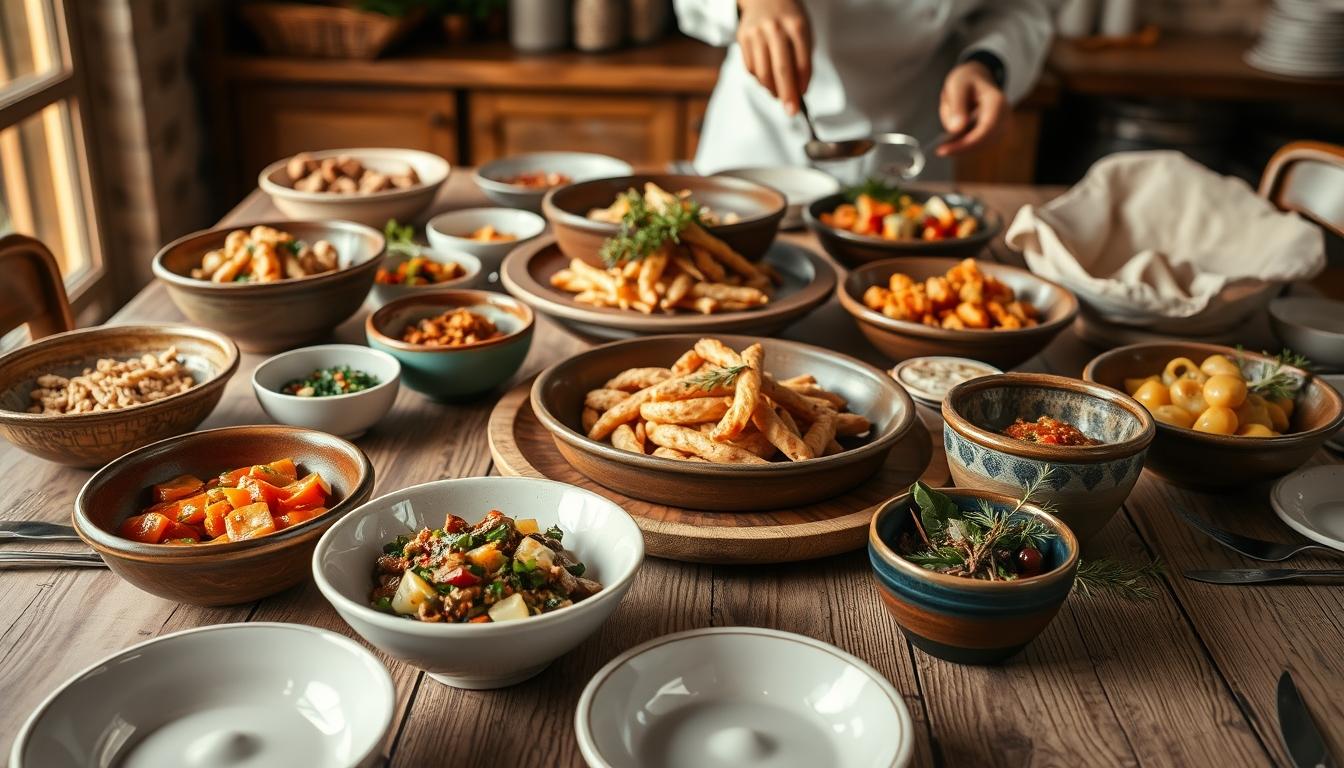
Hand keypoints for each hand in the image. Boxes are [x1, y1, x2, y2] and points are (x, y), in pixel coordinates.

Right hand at [737, 0, 811, 115]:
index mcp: (796, 26)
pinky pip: (750, 68)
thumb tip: (799, 90)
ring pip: (762, 72)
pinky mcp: (743, 38)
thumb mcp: (803, 31)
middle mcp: (775, 28)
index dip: (802, 83)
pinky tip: (766, 78)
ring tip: (778, 94)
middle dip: (787, 94)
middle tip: (791, 111)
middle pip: (781, 69)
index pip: (802, 61)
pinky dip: (759, 79)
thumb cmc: (789, 19)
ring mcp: (756, 32)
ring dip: (771, 89)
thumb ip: (803, 58)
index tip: (802, 98)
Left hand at [937, 61, 1006, 155]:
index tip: (944, 150)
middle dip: (962, 148)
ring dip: (963, 149)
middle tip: (940, 151)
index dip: (967, 143)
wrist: (976, 80)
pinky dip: (965, 147)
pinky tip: (950, 145)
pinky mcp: (995, 134)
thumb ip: (957, 106)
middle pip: (985, 141)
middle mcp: (1004, 116)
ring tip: (942, 147)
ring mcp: (1002, 126)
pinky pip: (981, 145)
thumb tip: (956, 130)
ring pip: (983, 146)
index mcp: (997, 102)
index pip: (986, 129)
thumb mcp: (957, 87)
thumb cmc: (966, 81)